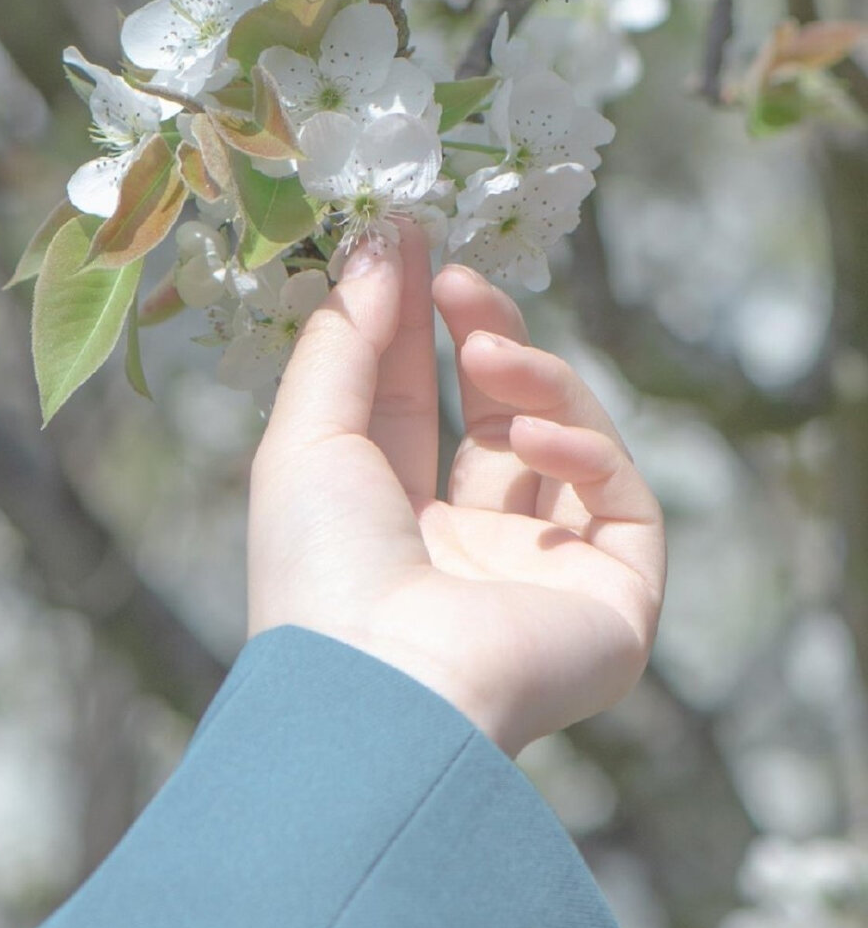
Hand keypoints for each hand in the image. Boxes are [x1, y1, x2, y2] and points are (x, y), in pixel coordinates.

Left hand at [247, 224, 665, 758]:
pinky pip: (622, 498)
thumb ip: (346, 338)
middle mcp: (467, 555)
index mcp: (388, 529)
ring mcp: (545, 580)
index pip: (413, 405)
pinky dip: (586, 448)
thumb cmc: (324, 573)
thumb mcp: (305, 440)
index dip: (415, 322)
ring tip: (485, 356)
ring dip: (533, 381)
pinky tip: (530, 439)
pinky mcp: (616, 600)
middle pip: (498, 417)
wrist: (385, 690)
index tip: (416, 237)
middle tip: (462, 280)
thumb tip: (377, 242)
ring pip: (568, 445)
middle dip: (486, 337)